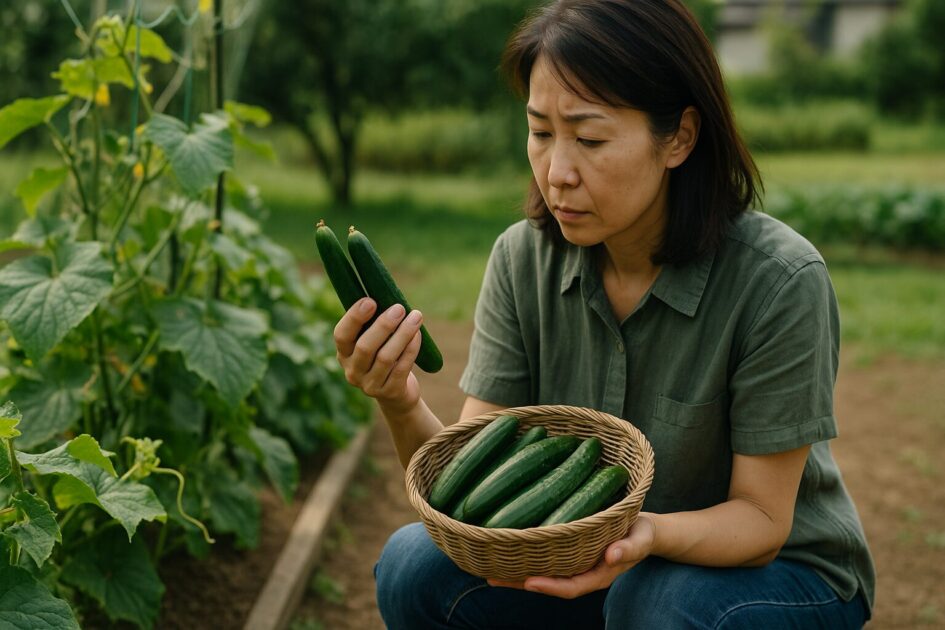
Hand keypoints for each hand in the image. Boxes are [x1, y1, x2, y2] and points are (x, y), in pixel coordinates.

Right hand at [333, 297, 422, 412]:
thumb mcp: (374, 342)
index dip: (354, 318)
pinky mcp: (389, 392)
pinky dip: (411, 349)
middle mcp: (352, 371)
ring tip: (416, 316)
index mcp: (344, 354)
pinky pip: (401, 368)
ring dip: (403, 334)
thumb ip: (374, 324)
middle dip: (384, 325)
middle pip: (365, 347)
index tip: (371, 301)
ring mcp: (369, 385)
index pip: (341, 335)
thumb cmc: (384, 356)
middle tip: (399, 308)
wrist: (396, 394)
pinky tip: (418, 334)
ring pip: (386, 357)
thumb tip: (388, 294)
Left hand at [486, 513, 656, 598]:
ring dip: (516, 572)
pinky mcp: (568, 551)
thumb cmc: (641, 533)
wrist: (641, 530)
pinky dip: (526, 556)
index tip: (529, 583)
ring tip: (489, 568)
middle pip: (548, 583)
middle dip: (521, 582)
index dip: (550, 587)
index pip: (571, 587)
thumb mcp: (639, 540)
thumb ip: (629, 548)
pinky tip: (506, 550)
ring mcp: (573, 564)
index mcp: (598, 575)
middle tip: (493, 576)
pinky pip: (545, 558)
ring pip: (542, 572)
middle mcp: (581, 573)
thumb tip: (612, 555)